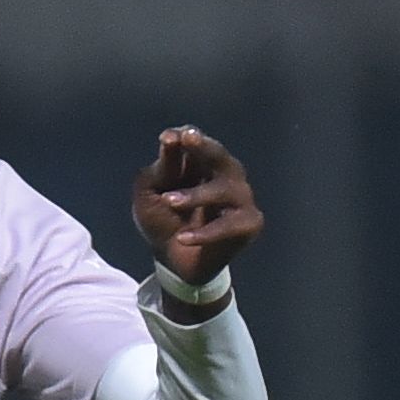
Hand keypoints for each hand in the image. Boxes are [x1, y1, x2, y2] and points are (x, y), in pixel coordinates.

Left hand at [131, 127, 261, 294]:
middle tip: (188, 140)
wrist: (172, 262)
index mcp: (201, 162)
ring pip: (225, 189)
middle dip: (204, 148)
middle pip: (220, 156)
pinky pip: (229, 225)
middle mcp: (225, 175)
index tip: (168, 137)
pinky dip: (205, 233)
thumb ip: (162, 167)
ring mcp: (241, 198)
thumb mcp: (150, 193)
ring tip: (169, 201)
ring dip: (196, 195)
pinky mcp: (249, 223)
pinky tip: (183, 237)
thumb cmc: (163, 221)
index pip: (196, 142)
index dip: (185, 137)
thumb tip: (171, 137)